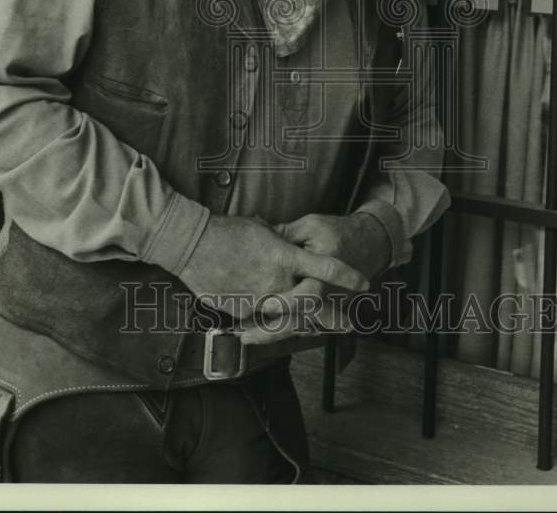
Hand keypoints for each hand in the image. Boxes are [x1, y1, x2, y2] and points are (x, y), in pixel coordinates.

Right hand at [176, 214, 368, 320]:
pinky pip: (261, 320)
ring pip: (289, 318)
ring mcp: (260, 299)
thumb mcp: (261, 229)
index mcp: (285, 256)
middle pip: (313, 305)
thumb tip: (287, 244)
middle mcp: (277, 281)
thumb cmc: (226, 230)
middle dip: (334, 316)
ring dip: (304, 323)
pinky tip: (271, 327)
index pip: (327, 268)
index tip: (364, 283)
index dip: (348, 276)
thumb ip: (279, 242)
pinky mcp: (242, 311)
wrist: (192, 243)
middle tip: (348, 322)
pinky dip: (267, 323)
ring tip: (318, 329)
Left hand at [237, 212, 390, 345]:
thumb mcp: (311, 226)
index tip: (266, 306)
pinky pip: (306, 326)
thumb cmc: (337, 232)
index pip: (310, 293)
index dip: (288, 302)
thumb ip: (284, 234)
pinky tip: (261, 333)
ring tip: (246, 336)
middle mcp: (332, 293)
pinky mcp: (329, 312)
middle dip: (275, 329)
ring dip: (275, 334)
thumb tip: (256, 235)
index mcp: (328, 270)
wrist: (370, 243)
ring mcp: (333, 306)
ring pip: (302, 328)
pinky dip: (285, 330)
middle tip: (246, 333)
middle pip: (303, 319)